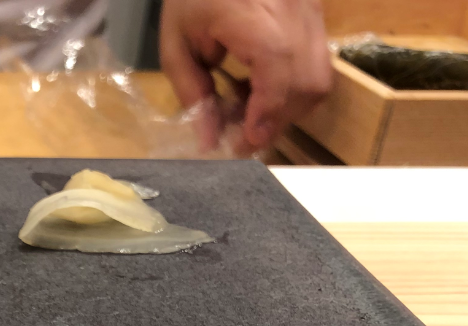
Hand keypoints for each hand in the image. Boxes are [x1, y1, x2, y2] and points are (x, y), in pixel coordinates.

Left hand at [159, 0, 331, 153]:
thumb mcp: (177, 44)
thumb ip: (193, 92)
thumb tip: (211, 140)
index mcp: (255, 17)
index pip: (278, 72)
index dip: (268, 114)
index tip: (246, 142)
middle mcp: (295, 13)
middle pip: (308, 83)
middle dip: (279, 120)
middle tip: (245, 137)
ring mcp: (311, 12)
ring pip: (320, 77)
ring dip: (289, 108)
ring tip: (251, 112)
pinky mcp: (316, 14)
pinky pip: (317, 63)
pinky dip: (294, 88)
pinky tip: (261, 88)